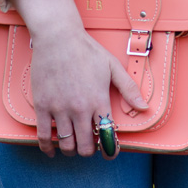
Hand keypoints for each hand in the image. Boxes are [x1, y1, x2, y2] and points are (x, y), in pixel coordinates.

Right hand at [12, 0, 147, 157]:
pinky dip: (48, 147)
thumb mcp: (112, 66)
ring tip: (73, 145)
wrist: (58, 37)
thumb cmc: (87, 50)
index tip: (108, 150)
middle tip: (89, 145)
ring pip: (67, 144)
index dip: (109, 149)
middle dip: (89, 151)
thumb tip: (144, 107)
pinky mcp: (43, 106)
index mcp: (99, 100)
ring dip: (71, 150)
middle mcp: (80, 108)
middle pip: (86, 147)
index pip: (107, 136)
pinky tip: (51, 150)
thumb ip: (129, 89)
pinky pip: (44, 136)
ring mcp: (60, 108)